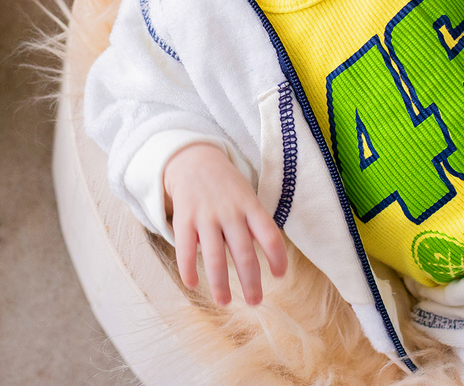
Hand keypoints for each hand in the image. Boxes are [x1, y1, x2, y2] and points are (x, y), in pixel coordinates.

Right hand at [163, 143, 287, 305]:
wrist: (193, 160)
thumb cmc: (227, 186)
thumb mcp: (247, 197)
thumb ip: (256, 225)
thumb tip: (270, 260)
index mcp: (250, 206)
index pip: (270, 235)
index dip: (278, 258)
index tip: (279, 276)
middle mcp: (230, 212)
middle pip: (244, 253)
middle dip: (251, 282)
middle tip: (255, 301)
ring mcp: (206, 216)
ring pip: (215, 257)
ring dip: (220, 284)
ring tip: (224, 302)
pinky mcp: (184, 218)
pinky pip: (186, 249)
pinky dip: (188, 269)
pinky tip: (192, 284)